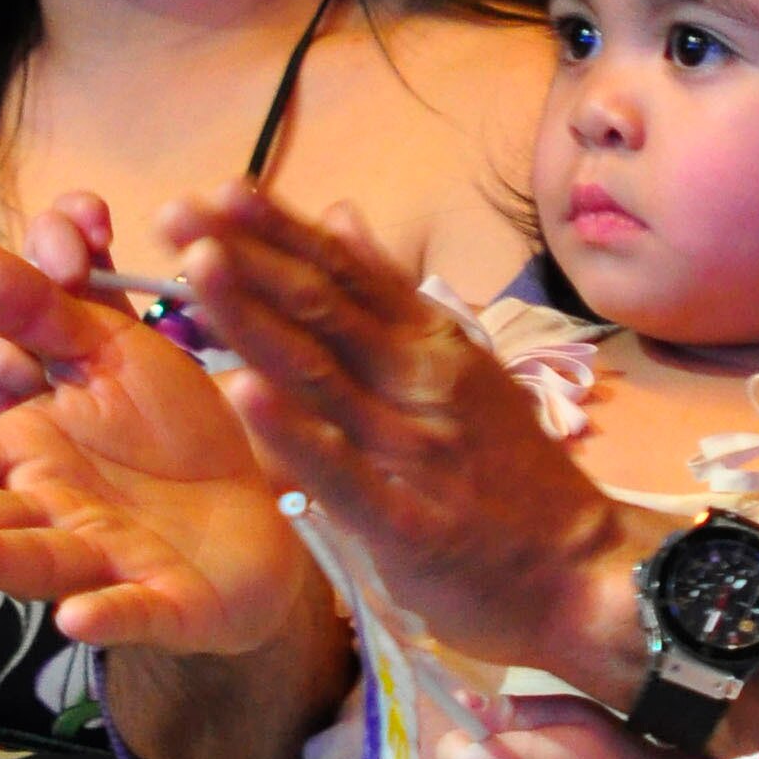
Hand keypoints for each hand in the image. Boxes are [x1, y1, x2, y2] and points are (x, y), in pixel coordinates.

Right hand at [0, 203, 315, 653]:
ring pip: (40, 562)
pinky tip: (78, 617)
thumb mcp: (110, 353)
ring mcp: (104, 561)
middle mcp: (51, 512)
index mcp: (28, 452)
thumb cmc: (166, 433)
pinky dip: (106, 615)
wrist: (254, 510)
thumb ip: (42, 310)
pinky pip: (133, 610)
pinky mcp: (164, 603)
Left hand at [162, 183, 647, 700]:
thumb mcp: (462, 363)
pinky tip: (242, 394)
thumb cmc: (513, 472)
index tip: (216, 190)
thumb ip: (392, 297)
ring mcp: (410, 448)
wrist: (582, 568)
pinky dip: (293, 431)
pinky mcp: (403, 521)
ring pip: (320, 372)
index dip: (277, 229)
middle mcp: (418, 380)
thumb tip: (338, 215)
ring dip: (255, 317)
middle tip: (176, 212)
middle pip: (320, 306)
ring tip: (197, 268)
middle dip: (246, 256)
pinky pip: (339, 470)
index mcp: (429, 342)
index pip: (342, 270)